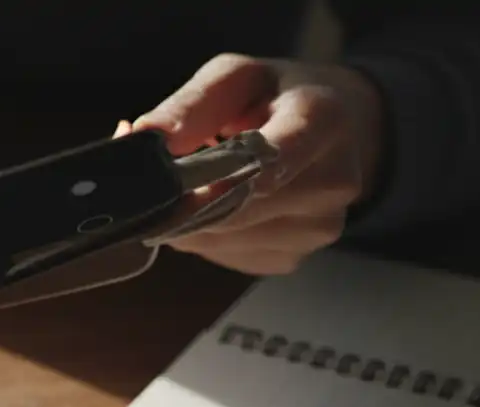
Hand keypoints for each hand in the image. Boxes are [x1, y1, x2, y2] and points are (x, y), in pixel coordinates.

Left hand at [116, 53, 385, 274]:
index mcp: (323, 119)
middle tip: (152, 181)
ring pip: (220, 239)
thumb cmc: (275, 96)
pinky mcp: (293, 256)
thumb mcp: (235, 77)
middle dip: (181, 199)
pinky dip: (203, 236)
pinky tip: (213, 207)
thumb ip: (191, 104)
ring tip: (190, 186)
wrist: (334, 130)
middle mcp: (332, 181)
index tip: (172, 185)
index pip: (269, 160)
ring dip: (187, 220)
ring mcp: (317, 227)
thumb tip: (144, 136)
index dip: (212, 179)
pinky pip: (225, 255)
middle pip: (234, 209)